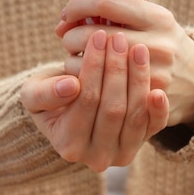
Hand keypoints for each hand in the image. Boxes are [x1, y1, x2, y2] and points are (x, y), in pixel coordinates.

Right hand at [20, 29, 167, 171]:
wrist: (69, 109)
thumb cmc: (49, 95)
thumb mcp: (34, 93)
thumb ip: (45, 93)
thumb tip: (70, 86)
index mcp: (68, 145)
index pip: (86, 101)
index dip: (93, 67)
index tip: (98, 37)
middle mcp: (96, 157)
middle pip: (113, 109)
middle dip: (116, 69)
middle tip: (119, 38)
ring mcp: (122, 153)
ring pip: (134, 115)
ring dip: (137, 79)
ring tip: (137, 48)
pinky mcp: (142, 143)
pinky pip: (154, 127)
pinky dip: (158, 109)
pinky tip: (159, 88)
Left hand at [55, 0, 193, 127]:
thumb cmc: (161, 41)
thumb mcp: (151, 17)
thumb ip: (117, 8)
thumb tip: (69, 13)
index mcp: (157, 18)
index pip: (104, 2)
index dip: (77, 6)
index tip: (66, 14)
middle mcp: (158, 45)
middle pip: (91, 36)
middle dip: (70, 36)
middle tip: (69, 39)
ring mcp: (153, 77)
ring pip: (86, 68)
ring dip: (72, 63)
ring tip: (82, 62)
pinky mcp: (142, 104)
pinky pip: (94, 95)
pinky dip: (82, 86)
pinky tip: (88, 81)